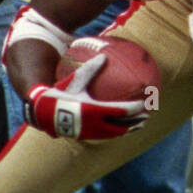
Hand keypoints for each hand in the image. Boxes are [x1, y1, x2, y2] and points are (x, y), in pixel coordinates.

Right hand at [24, 54, 148, 139]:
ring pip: (117, 133)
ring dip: (130, 128)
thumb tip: (103, 56)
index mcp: (95, 110)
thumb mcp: (75, 80)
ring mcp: (92, 132)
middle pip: (124, 124)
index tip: (146, 103)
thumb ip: (90, 69)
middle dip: (137, 120)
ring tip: (140, 123)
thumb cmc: (61, 93)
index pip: (122, 110)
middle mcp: (96, 124)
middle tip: (148, 114)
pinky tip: (124, 127)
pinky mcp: (88, 136)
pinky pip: (109, 135)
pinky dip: (119, 131)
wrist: (44, 113)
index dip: (137, 108)